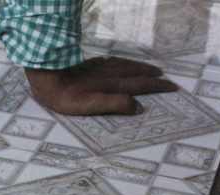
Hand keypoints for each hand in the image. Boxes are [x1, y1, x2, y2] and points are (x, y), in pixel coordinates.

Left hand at [24, 56, 177, 115]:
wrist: (48, 75)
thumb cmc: (68, 96)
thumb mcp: (93, 105)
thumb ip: (117, 105)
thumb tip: (139, 107)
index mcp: (114, 85)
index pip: (141, 85)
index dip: (157, 86)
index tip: (172, 86)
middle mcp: (111, 73)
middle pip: (137, 73)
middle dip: (153, 76)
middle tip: (166, 77)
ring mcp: (101, 67)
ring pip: (127, 65)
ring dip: (141, 68)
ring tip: (152, 69)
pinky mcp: (91, 64)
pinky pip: (116, 62)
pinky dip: (126, 63)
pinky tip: (122, 64)